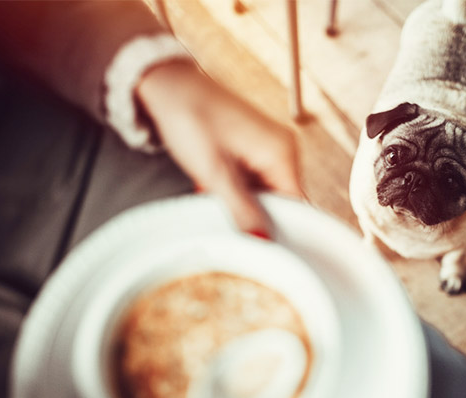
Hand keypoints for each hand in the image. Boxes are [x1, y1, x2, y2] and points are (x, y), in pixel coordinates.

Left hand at [136, 60, 302, 235]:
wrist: (167, 85)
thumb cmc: (190, 117)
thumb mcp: (215, 173)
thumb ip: (242, 210)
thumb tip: (263, 241)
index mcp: (283, 153)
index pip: (298, 206)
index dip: (281, 229)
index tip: (260, 244)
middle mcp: (283, 149)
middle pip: (283, 201)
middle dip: (256, 215)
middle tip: (227, 218)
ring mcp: (269, 146)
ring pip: (265, 192)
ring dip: (242, 202)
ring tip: (212, 193)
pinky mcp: (253, 146)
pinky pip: (254, 179)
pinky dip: (236, 188)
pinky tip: (212, 185)